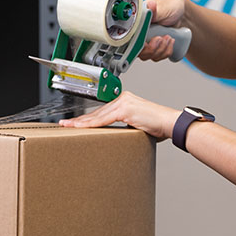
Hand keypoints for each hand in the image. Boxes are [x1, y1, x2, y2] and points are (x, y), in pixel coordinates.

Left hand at [59, 92, 180, 140]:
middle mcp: (123, 98)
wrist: (170, 124)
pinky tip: (81, 127)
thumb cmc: (158, 127)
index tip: (76, 124)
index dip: (88, 119)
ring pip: (98, 115)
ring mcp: (124, 102)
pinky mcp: (125, 109)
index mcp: (125, 101)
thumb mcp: (137, 125)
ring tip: (69, 127)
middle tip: (65, 124)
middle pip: (97, 112)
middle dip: (80, 120)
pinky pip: (104, 119)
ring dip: (81, 122)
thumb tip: (115, 137)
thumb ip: (125, 127)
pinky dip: (92, 124)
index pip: (102, 112)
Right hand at [139, 0, 186, 61]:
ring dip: (160, 49)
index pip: (128, 38)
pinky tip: (170, 42)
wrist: (183, 14)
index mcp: (135, 22)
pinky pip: (157, 57)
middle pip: (136, 50)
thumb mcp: (163, 7)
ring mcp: (145, 41)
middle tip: (160, 38)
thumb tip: (150, 5)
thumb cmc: (170, 6)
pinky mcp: (154, 48)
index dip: (137, 43)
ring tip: (168, 37)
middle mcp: (138, 33)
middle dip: (151, 48)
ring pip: (147, 55)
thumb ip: (155, 10)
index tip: (147, 42)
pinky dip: (165, 52)